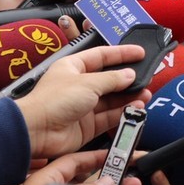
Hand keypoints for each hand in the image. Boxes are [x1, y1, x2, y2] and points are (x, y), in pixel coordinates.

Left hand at [14, 44, 151, 158]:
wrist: (37, 131)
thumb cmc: (53, 100)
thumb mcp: (88, 82)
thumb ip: (112, 79)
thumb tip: (129, 75)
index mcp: (74, 67)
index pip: (102, 56)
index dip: (121, 53)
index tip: (140, 52)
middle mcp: (79, 85)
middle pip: (109, 79)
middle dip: (128, 79)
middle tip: (146, 77)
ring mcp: (83, 106)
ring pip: (111, 100)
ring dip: (129, 97)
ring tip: (145, 95)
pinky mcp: (86, 126)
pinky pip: (109, 117)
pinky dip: (123, 113)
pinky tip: (136, 108)